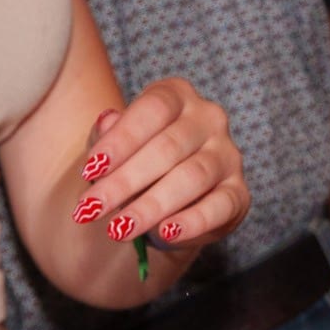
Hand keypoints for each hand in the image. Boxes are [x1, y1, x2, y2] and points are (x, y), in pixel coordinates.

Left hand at [66, 76, 247, 254]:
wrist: (161, 200)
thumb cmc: (133, 163)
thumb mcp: (112, 147)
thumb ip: (106, 136)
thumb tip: (106, 121)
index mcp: (178, 96)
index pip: (154, 109)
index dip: (121, 140)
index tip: (90, 170)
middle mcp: (209, 119)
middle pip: (169, 147)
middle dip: (125, 181)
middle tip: (92, 209)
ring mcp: (227, 155)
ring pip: (192, 177)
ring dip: (151, 206)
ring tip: (119, 229)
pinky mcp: (238, 194)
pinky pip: (219, 207)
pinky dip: (192, 222)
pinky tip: (165, 234)